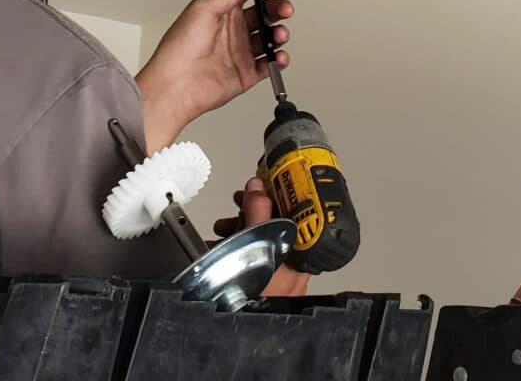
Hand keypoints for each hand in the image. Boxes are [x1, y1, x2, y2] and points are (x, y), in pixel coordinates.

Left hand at [136, 0, 291, 150]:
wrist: (175, 86)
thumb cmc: (179, 48)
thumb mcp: (203, 8)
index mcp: (223, 10)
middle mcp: (234, 29)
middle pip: (265, 12)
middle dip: (278, 7)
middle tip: (284, 8)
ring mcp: (241, 51)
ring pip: (271, 37)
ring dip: (280, 32)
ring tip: (279, 34)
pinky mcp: (247, 73)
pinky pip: (270, 64)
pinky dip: (279, 60)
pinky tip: (279, 56)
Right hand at [212, 176, 310, 298]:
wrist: (240, 335)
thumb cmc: (253, 298)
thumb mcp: (256, 244)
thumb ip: (258, 212)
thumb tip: (258, 185)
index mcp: (299, 257)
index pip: (296, 214)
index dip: (278, 196)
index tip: (263, 185)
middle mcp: (293, 267)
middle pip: (277, 225)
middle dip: (254, 211)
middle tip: (241, 202)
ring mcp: (277, 276)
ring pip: (263, 239)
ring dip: (241, 226)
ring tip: (224, 225)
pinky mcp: (262, 282)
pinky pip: (252, 255)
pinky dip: (237, 244)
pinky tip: (220, 241)